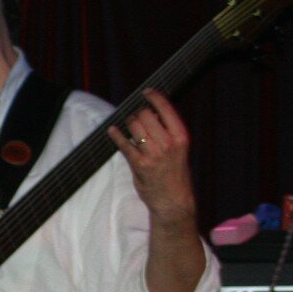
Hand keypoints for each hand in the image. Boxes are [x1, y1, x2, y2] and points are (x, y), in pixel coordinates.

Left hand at [108, 89, 197, 225]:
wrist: (173, 200)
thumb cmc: (175, 172)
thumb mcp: (178, 149)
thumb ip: (167, 132)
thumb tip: (151, 112)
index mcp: (181, 136)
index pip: (166, 108)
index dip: (154, 96)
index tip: (146, 91)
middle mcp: (168, 143)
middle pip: (145, 115)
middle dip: (138, 114)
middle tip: (137, 118)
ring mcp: (153, 154)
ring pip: (134, 125)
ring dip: (128, 124)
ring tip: (129, 127)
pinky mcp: (139, 164)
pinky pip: (124, 144)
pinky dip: (116, 135)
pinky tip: (111, 130)